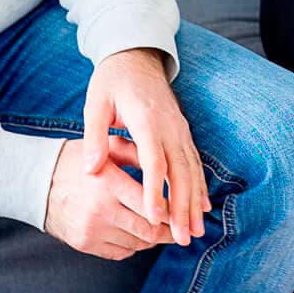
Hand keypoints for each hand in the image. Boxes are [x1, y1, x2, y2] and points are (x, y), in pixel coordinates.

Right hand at [44, 135, 174, 259]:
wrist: (36, 182)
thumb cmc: (77, 160)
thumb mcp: (107, 148)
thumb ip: (138, 155)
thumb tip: (169, 167)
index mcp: (108, 183)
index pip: (151, 205)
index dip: (172, 213)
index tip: (183, 212)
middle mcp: (100, 210)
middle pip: (148, 231)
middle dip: (169, 233)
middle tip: (180, 229)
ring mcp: (91, 230)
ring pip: (136, 244)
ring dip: (152, 240)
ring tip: (162, 231)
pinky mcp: (84, 244)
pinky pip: (120, 252)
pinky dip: (134, 246)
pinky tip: (137, 234)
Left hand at [79, 47, 209, 246]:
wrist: (137, 54)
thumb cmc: (112, 80)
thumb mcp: (95, 103)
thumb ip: (94, 137)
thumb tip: (91, 171)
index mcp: (147, 119)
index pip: (155, 161)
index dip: (156, 191)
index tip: (155, 218)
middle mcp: (170, 126)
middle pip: (181, 172)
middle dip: (182, 207)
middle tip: (183, 238)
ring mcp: (180, 128)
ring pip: (192, 170)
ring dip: (194, 202)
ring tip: (195, 231)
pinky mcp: (183, 131)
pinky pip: (195, 162)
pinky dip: (200, 185)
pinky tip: (202, 206)